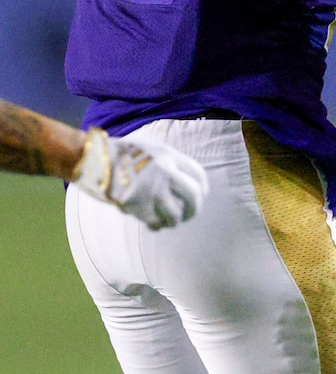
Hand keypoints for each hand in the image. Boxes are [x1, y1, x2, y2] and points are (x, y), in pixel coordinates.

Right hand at [72, 130, 208, 228]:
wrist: (93, 159)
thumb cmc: (123, 154)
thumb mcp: (151, 148)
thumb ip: (171, 162)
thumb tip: (189, 183)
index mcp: (169, 156)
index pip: (199, 175)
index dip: (203, 189)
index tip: (201, 196)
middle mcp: (164, 172)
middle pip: (194, 196)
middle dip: (195, 209)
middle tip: (189, 214)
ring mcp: (151, 190)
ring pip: (175, 216)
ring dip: (174, 221)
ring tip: (169, 220)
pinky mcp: (136, 206)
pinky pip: (155, 223)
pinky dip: (155, 225)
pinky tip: (152, 222)